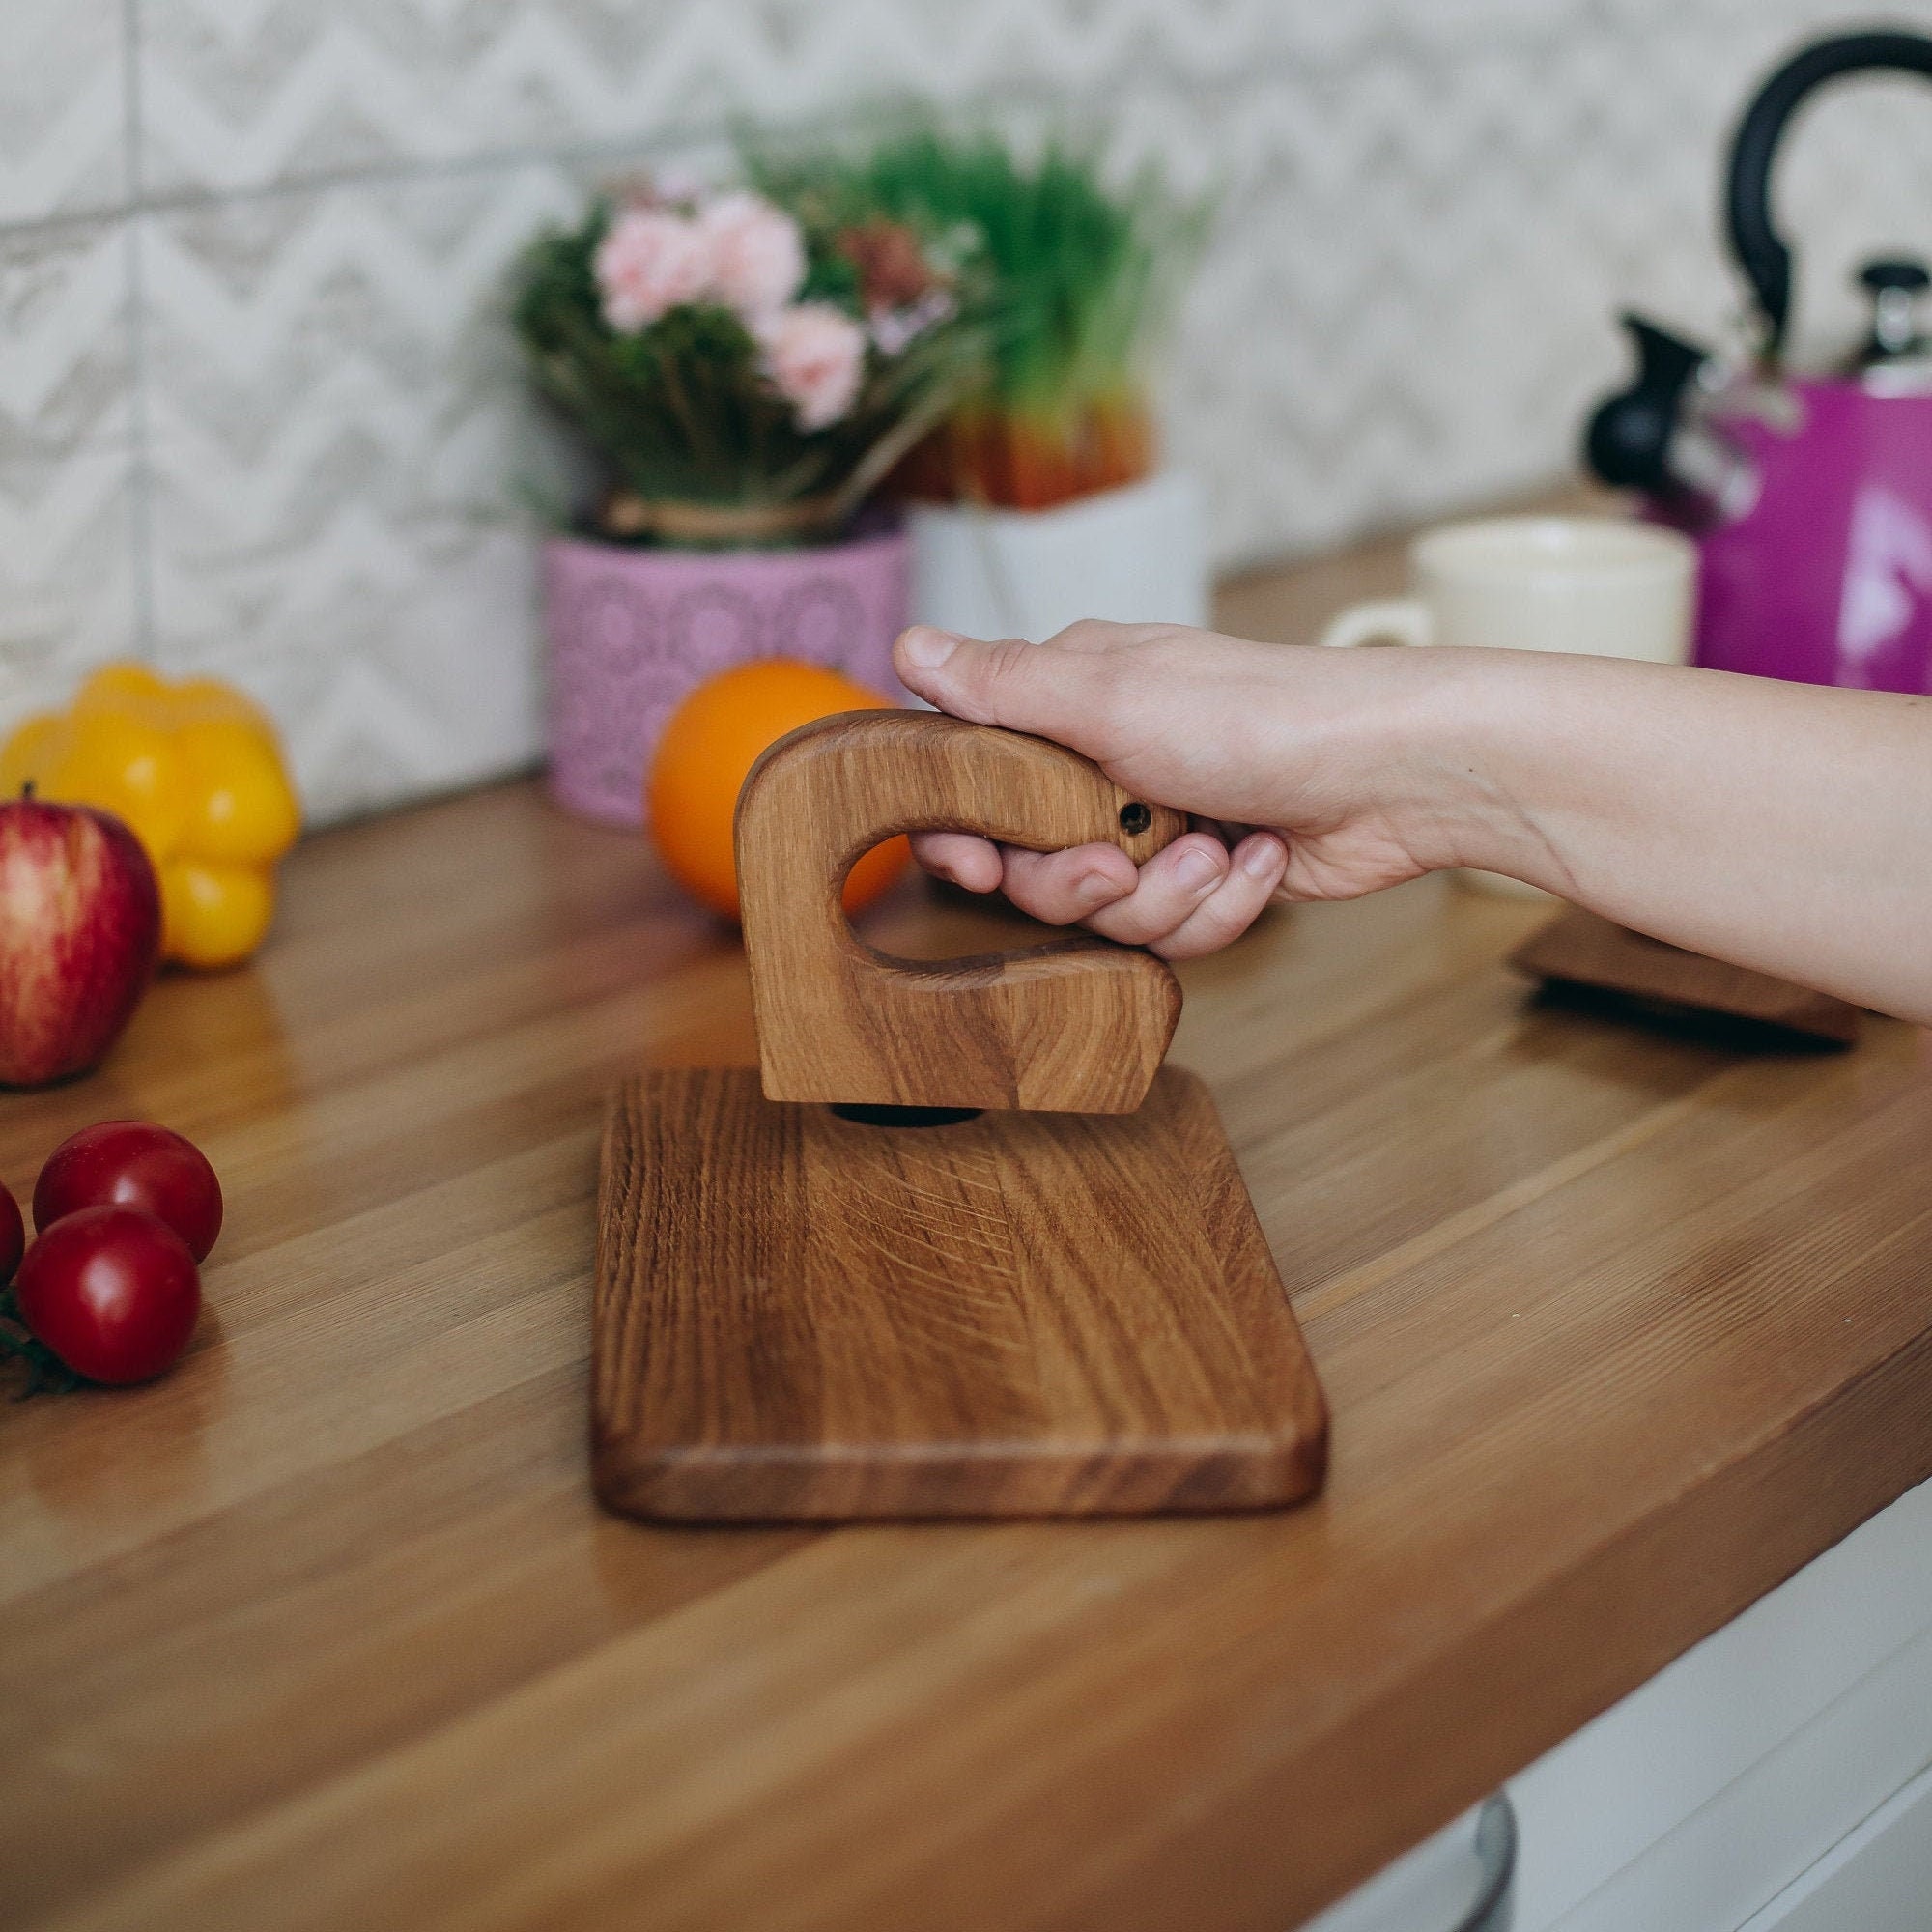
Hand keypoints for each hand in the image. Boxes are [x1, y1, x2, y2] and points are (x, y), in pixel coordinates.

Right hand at [893, 618, 1482, 958]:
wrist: (1394, 774)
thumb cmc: (1262, 714)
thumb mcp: (1112, 695)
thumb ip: (1003, 688)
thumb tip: (908, 647)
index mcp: (1070, 703)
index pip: (976, 784)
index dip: (968, 837)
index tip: (977, 862)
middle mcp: (1107, 764)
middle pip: (1035, 870)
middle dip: (1084, 880)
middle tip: (1123, 857)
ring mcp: (1160, 824)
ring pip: (1107, 914)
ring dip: (1167, 895)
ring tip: (1219, 849)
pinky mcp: (1210, 877)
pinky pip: (1173, 934)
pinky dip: (1220, 908)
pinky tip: (1259, 860)